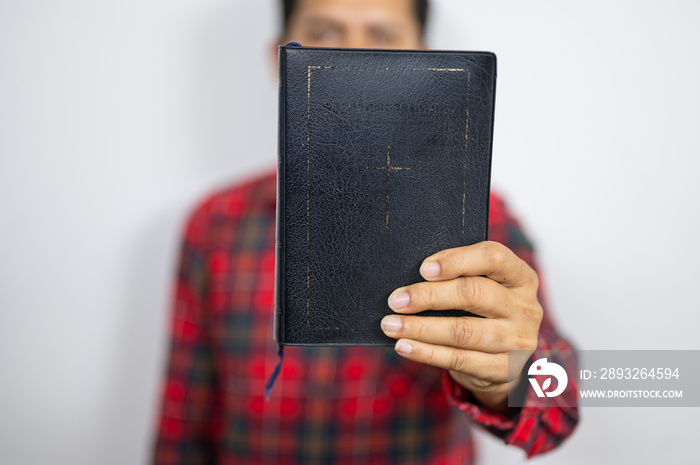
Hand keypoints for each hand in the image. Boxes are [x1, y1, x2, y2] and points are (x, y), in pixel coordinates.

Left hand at [380, 241, 541, 411]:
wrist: (504, 359)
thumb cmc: (484, 311)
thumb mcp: (483, 286)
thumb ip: (459, 276)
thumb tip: (411, 278)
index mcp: (521, 277)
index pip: (493, 258)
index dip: (456, 261)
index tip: (424, 269)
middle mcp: (525, 308)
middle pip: (473, 294)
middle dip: (429, 296)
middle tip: (397, 300)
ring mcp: (518, 341)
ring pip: (463, 331)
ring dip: (421, 328)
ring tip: (392, 325)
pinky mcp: (503, 369)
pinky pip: (459, 359)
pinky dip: (426, 352)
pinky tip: (404, 346)